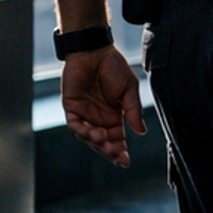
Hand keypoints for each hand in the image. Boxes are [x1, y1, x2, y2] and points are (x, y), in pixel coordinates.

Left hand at [62, 45, 145, 167]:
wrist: (94, 50)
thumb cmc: (113, 66)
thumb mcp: (129, 90)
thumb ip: (133, 111)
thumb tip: (141, 132)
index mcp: (113, 116)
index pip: (117, 140)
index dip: (120, 152)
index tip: (126, 162)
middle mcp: (98, 118)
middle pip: (102, 142)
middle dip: (109, 152)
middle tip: (117, 157)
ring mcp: (84, 113)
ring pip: (88, 137)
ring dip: (96, 142)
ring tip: (105, 141)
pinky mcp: (71, 106)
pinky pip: (75, 124)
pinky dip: (83, 131)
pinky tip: (94, 132)